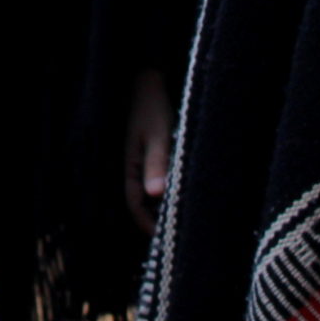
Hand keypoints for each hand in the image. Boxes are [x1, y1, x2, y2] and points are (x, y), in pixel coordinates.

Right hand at [124, 67, 172, 233]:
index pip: (135, 204)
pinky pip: (162, 180)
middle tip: (181, 234)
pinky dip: (172, 190)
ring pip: (154, 193)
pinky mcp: (157, 155)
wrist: (151, 81)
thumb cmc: (153, 106)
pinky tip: (188, 192)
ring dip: (167, 205)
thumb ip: (157, 163)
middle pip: (144, 202)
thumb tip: (156, 195)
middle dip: (158, 219)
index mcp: (131, 165)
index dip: (147, 224)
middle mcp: (136, 167)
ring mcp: (146, 161)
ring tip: (188, 217)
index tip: (165, 239)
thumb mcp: (158, 135)